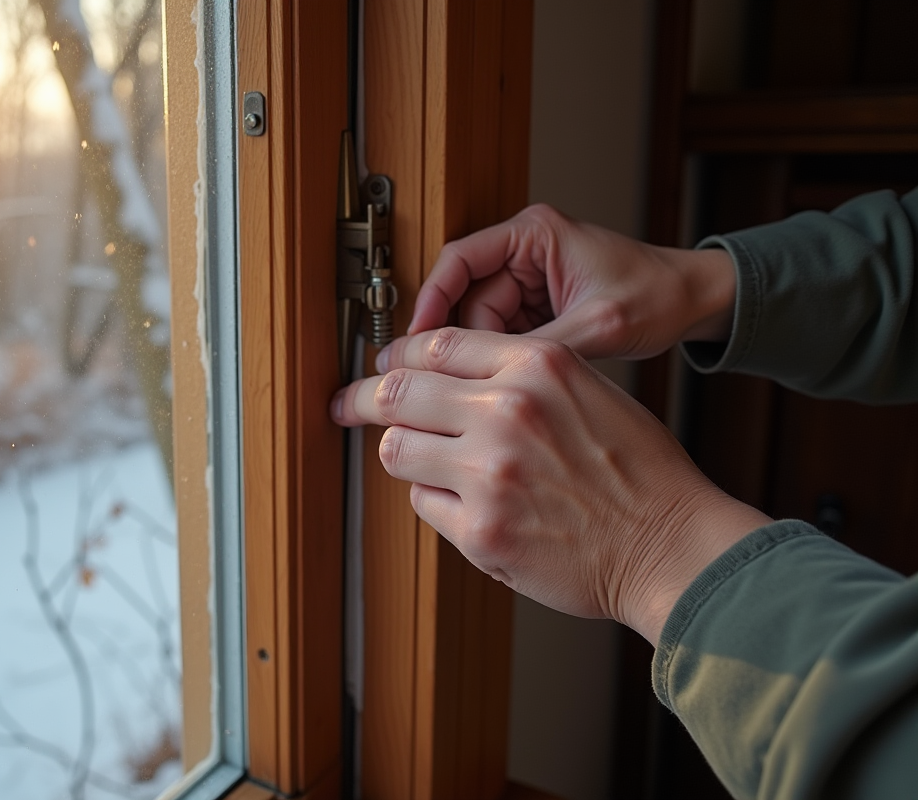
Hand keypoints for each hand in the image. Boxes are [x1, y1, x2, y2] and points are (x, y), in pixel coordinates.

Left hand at [330, 327, 768, 642]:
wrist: (671, 545)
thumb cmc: (638, 472)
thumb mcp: (589, 390)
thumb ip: (518, 375)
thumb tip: (445, 375)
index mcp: (537, 365)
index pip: (436, 344)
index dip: (397, 356)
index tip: (380, 366)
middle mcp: (507, 410)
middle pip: (398, 391)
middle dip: (364, 398)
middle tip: (347, 405)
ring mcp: (489, 472)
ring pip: (398, 449)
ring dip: (404, 452)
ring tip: (424, 461)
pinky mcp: (481, 530)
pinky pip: (423, 503)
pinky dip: (435, 501)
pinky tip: (468, 503)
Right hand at [409, 204, 736, 360]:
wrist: (693, 302)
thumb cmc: (658, 294)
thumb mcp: (598, 325)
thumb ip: (540, 347)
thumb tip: (491, 374)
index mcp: (534, 235)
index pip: (459, 260)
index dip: (432, 299)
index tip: (417, 336)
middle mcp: (525, 253)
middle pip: (467, 299)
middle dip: (465, 339)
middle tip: (458, 378)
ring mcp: (530, 281)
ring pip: (482, 323)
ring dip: (488, 353)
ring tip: (499, 383)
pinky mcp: (537, 307)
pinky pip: (503, 335)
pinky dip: (505, 358)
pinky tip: (513, 380)